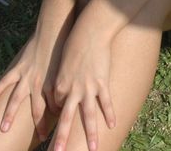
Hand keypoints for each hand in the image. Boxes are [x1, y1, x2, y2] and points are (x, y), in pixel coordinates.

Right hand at [0, 32, 64, 141]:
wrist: (55, 31)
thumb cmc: (65, 49)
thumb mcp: (69, 68)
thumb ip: (67, 84)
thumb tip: (72, 97)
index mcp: (54, 84)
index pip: (55, 109)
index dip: (57, 121)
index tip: (56, 133)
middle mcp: (39, 83)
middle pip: (38, 110)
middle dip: (39, 126)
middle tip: (40, 139)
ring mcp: (27, 76)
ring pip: (17, 99)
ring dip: (10, 115)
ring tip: (4, 129)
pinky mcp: (18, 67)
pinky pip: (6, 81)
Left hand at [51, 33, 115, 150]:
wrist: (90, 31)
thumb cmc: (75, 43)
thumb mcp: (63, 62)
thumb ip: (63, 77)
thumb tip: (63, 86)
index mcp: (59, 85)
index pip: (58, 106)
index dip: (60, 111)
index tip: (62, 112)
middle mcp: (72, 90)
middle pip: (66, 119)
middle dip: (62, 139)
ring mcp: (88, 88)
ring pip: (88, 116)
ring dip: (90, 134)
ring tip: (92, 149)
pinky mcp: (102, 83)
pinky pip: (106, 102)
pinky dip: (110, 114)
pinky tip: (112, 125)